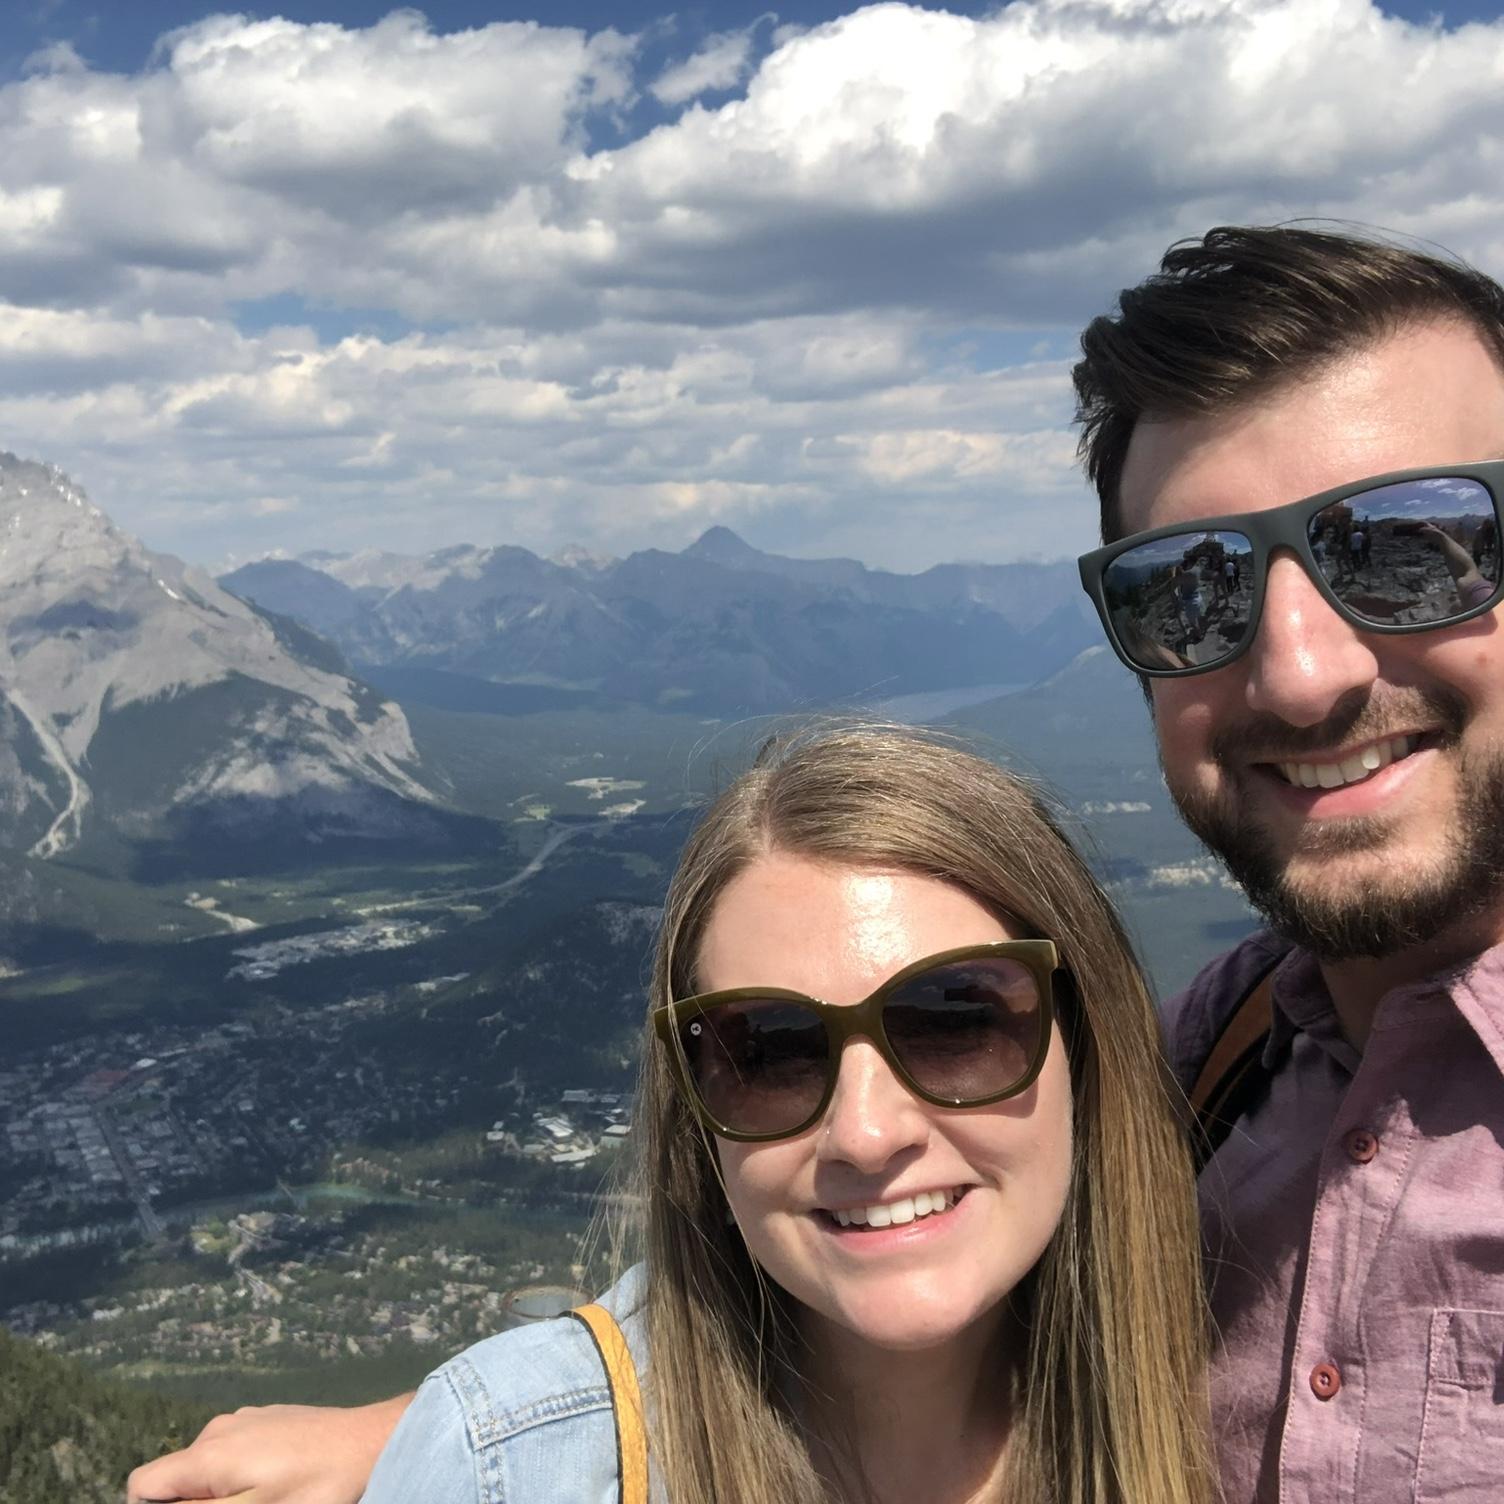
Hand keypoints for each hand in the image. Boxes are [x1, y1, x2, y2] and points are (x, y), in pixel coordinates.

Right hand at [126, 1395, 411, 1503]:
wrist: (372, 1443)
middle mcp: (219, 1429)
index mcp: (207, 1454)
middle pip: (178, 1478)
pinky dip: (244, 1473)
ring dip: (222, 1491)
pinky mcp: (271, 1419)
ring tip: (267, 1497)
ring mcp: (247, 1420)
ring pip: (209, 1467)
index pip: (143, 1485)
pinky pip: (237, 1452)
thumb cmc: (315, 1486)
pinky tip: (281, 1482)